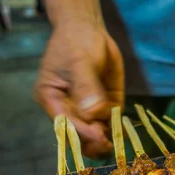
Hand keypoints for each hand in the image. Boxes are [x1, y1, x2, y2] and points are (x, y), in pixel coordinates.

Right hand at [34, 21, 123, 157]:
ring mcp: (87, 110)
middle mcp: (68, 108)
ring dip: (105, 140)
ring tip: (115, 141)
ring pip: (95, 134)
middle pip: (78, 134)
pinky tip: (124, 134)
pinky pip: (110, 124)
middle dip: (93, 142)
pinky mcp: (105, 107)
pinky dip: (117, 131)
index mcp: (51, 99)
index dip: (81, 132)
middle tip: (107, 144)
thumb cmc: (77, 42)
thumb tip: (92, 112)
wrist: (90, 30)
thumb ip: (86, 86)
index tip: (98, 136)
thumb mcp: (80, 60)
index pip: (64, 123)